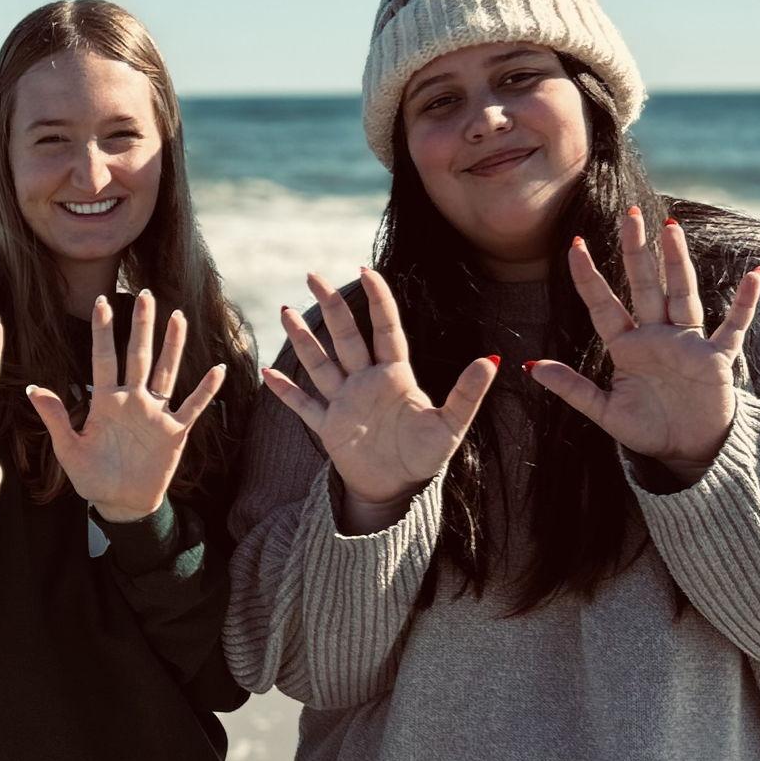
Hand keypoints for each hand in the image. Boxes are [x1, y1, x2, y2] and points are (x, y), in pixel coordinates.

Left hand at [25, 289, 227, 523]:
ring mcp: (156, 414)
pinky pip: (193, 406)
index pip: (104, 359)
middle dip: (142, 326)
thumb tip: (32, 389)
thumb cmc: (92, 478)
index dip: (103, 331)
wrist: (122, 504)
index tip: (102, 301)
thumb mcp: (69, 450)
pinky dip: (205, 390)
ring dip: (173, 345)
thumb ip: (56, 418)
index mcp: (106, 402)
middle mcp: (133, 400)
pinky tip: (218, 369)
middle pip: (139, 356)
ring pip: (166, 371)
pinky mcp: (175, 432)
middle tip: (145, 294)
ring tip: (178, 317)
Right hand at [262, 266, 497, 524]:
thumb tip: (491, 361)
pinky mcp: (328, 427)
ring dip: (304, 339)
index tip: (365, 270)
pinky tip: (268, 372)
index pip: (385, 329)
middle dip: (330, 306)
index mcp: (395, 376)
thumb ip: (467, 393)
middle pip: (346, 336)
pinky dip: (286, 391)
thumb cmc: (427, 456)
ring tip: (286, 311)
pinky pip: (304, 405)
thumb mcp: (450, 425)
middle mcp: (366, 382)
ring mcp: (344, 402)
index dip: (376, 300)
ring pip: (320, 363)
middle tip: (312, 275)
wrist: (399, 490)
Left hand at [526, 208, 759, 477]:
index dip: (589, 277)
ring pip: (682, 294)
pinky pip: (734, 326)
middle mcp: (657, 336)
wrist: (688, 452)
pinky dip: (746, 303)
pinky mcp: (717, 359)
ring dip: (677, 262)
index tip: (574, 244)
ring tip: (670, 228)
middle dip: (636, 250)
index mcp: (628, 346)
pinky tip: (754, 275)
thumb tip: (531, 366)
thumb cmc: (648, 429)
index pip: (603, 305)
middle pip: (645, 285)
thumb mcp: (605, 412)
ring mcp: (689, 343)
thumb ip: (572, 389)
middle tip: (630, 213)